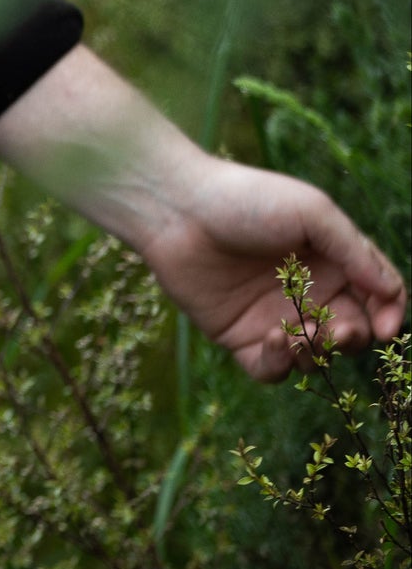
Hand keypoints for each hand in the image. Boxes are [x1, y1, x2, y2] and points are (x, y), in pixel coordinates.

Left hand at [139, 156, 406, 379]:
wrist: (178, 211)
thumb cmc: (247, 200)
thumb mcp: (312, 212)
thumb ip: (356, 252)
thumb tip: (393, 294)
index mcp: (332, 260)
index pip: (378, 296)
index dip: (389, 314)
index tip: (387, 327)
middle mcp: (308, 292)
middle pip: (351, 333)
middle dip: (353, 338)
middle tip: (340, 331)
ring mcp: (274, 316)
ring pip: (314, 357)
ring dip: (318, 355)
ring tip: (301, 336)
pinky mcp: (239, 336)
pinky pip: (271, 369)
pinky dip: (281, 364)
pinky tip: (274, 339)